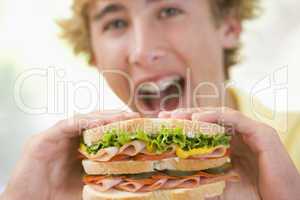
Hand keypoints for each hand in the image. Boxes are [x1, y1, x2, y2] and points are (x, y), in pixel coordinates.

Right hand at [0, 111, 139, 199]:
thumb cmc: (56, 195)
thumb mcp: (87, 185)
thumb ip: (103, 178)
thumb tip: (128, 180)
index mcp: (78, 146)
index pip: (101, 130)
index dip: (119, 125)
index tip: (137, 124)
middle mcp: (68, 137)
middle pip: (94, 120)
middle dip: (114, 117)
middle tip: (133, 116)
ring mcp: (56, 136)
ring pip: (82, 119)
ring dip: (102, 116)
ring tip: (120, 117)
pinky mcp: (44, 139)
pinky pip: (65, 126)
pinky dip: (82, 122)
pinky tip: (98, 122)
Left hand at [159, 107, 299, 199]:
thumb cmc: (255, 197)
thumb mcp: (222, 186)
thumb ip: (205, 181)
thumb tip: (181, 185)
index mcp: (232, 144)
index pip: (206, 128)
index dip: (186, 125)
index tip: (165, 124)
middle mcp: (241, 134)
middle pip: (210, 119)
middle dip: (187, 116)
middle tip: (165, 116)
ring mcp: (252, 131)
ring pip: (220, 115)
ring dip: (197, 113)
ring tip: (176, 116)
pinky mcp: (261, 132)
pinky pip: (234, 119)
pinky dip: (214, 116)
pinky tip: (196, 119)